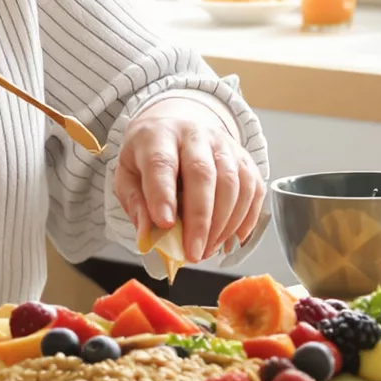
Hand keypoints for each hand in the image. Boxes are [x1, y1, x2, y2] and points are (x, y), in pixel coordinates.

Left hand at [112, 97, 265, 263]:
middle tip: (193, 254)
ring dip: (223, 224)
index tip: (163, 225)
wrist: (177, 126)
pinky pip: (253, 189)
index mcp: (158, 135)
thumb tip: (148, 236)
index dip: (163, 195)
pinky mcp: (244, 158)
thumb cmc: (149, 156)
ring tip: (207, 250)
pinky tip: (231, 239)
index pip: (161, 163)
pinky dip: (246, 219)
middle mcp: (194, 134)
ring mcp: (223, 144)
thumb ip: (136, 203)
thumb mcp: (128, 175)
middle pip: (203, 173)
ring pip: (233, 183)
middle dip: (200, 219)